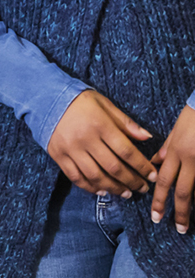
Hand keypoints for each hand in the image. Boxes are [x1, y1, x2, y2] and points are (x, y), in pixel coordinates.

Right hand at [48, 90, 156, 196]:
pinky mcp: (58, 155)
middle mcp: (85, 138)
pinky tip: (102, 191)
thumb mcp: (103, 104)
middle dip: (132, 181)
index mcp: (99, 124)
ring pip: (96, 176)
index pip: (126, 151)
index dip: (142, 167)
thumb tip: (147, 137)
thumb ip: (125, 122)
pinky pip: (76, 177)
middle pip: (113, 167)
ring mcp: (70, 148)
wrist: (44, 97)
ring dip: (114, 188)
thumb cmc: (78, 100)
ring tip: (126, 193)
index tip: (152, 176)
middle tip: (142, 188)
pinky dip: (91, 187)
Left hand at [152, 105, 194, 232]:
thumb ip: (166, 148)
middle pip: (182, 191)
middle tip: (177, 228)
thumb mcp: (176, 130)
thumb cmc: (193, 116)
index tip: (156, 216)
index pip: (164, 180)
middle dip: (178, 212)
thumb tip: (154, 162)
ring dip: (193, 207)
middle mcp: (189, 159)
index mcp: (175, 151)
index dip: (160, 200)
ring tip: (189, 224)